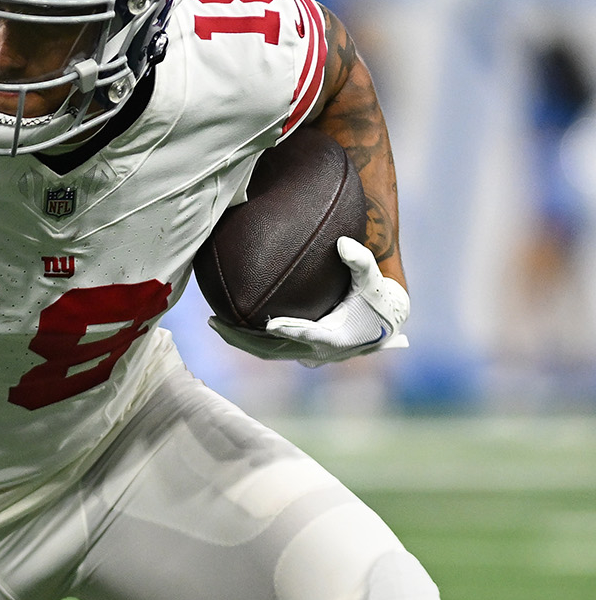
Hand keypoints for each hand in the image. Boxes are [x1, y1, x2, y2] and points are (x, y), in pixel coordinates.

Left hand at [208, 237, 409, 366]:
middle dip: (244, 339)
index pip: (309, 335)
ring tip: (214, 323)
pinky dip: (250, 340)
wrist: (385, 323)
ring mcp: (309, 356)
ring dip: (241, 341)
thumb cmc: (377, 298)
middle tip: (214, 322)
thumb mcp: (373, 279)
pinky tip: (229, 324)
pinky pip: (271, 350)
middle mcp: (320, 353)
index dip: (290, 331)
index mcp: (338, 338)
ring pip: (268, 352)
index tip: (269, 324)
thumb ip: (360, 261)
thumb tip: (343, 243)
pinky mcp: (302, 354)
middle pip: (275, 350)